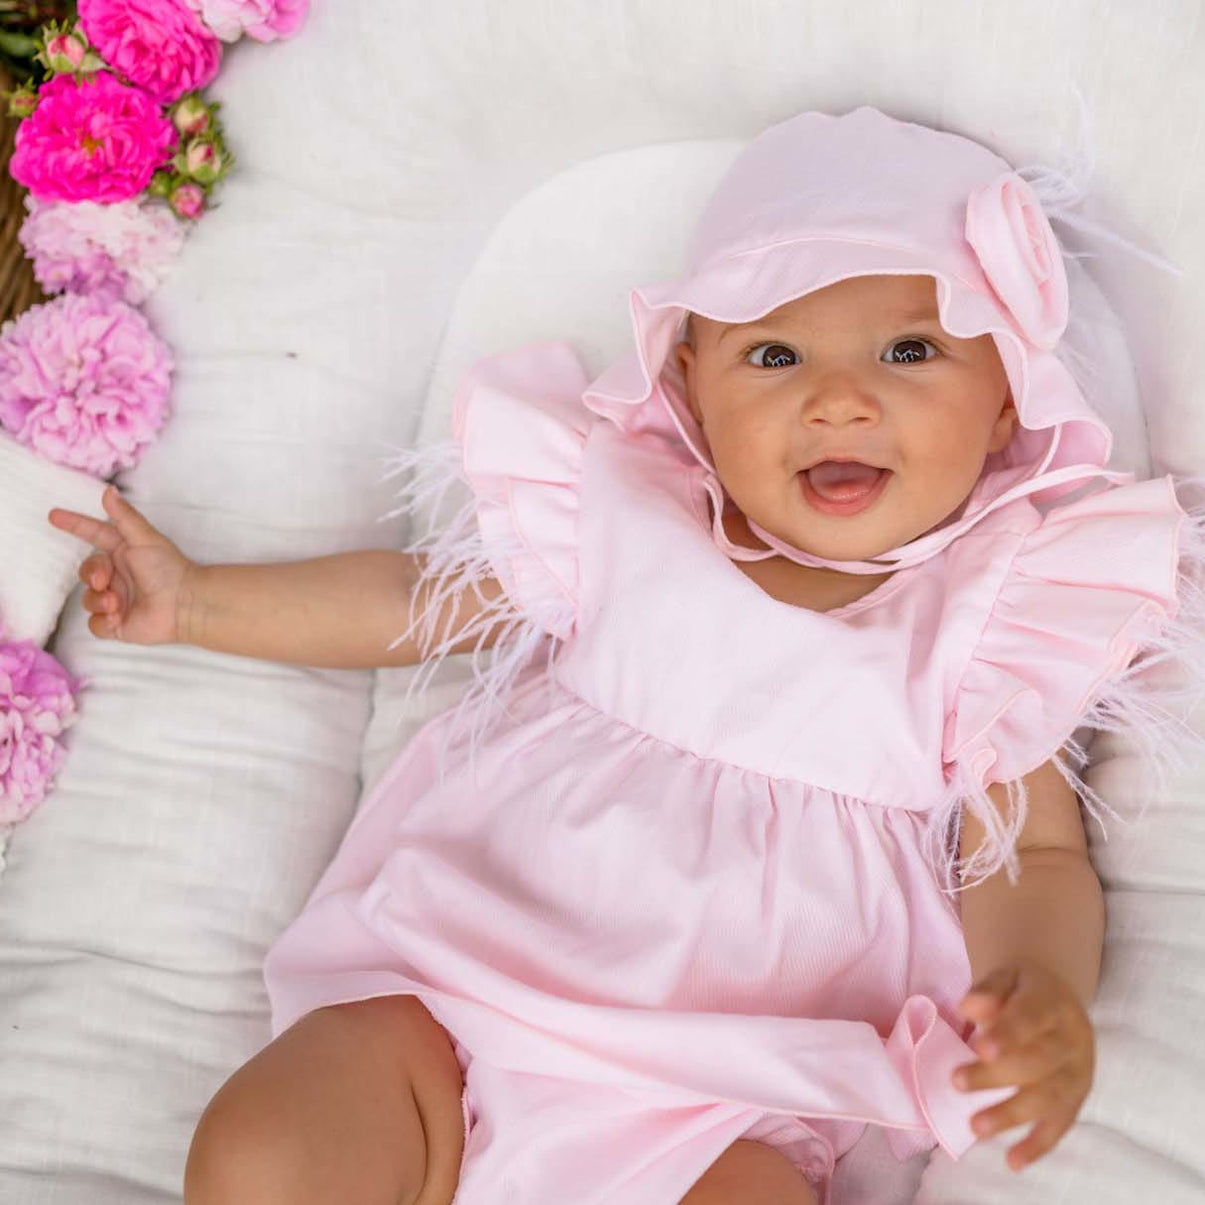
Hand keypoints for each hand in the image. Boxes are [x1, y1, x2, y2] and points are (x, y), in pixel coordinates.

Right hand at [48, 485, 194, 644]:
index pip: (94, 534)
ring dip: (99, 600)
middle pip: (86, 571)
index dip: (75, 525)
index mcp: (123, 552)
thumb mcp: (145, 538)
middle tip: (104, 580)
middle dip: (91, 575)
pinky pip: (95, 624)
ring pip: (88, 599)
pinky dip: (104, 621)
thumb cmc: (169, 568)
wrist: (185, 604)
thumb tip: (109, 490)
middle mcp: (118, 575)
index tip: (53, 515)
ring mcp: (117, 599)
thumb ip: (124, 516)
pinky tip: (119, 618)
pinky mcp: (118, 624)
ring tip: (117, 603)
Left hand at [952, 958, 1094, 1171]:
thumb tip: (968, 1006)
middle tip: (957, 1081)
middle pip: (1037, 1062)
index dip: (1008, 1033)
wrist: (1057, 996)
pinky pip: (1060, 1125)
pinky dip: (1038, 1145)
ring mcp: (1078, 1073)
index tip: (979, 1047)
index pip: (1032, 1017)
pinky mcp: (1076, 1099)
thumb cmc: (1022, 988)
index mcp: (1054, 1003)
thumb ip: (988, 990)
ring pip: (1048, 1098)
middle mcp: (1072, 1041)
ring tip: (976, 1127)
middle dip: (997, 1076)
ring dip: (1011, 1115)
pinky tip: (1013, 1162)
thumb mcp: (1006, 975)